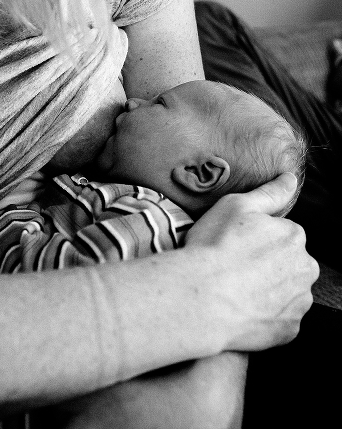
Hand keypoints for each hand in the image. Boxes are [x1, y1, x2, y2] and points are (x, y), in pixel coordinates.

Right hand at [184, 173, 318, 351]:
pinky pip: (279, 320)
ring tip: (234, 291)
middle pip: (287, 265)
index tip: (232, 246)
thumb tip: (291, 178)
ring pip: (285, 293)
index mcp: (294, 237)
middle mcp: (306, 269)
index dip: (253, 240)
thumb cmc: (214, 248)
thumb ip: (269, 193)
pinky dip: (263, 316)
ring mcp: (299, 302)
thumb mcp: (236, 206)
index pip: (280, 235)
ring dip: (267, 292)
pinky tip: (240, 311)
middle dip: (266, 267)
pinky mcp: (290, 330)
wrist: (201, 297)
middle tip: (232, 269)